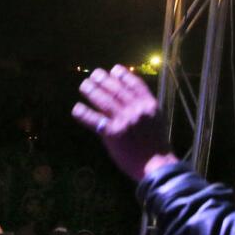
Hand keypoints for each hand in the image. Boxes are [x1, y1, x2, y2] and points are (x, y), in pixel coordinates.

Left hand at [72, 65, 174, 179]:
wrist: (157, 165)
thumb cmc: (157, 146)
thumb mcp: (156, 121)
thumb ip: (144, 109)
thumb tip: (131, 99)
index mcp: (149, 105)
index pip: (135, 84)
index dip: (123, 75)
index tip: (114, 69)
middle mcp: (136, 109)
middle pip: (116, 90)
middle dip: (104, 80)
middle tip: (94, 75)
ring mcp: (124, 120)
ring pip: (104, 100)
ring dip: (92, 91)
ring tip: (84, 85)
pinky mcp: (112, 134)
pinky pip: (94, 120)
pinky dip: (84, 113)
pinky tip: (76, 108)